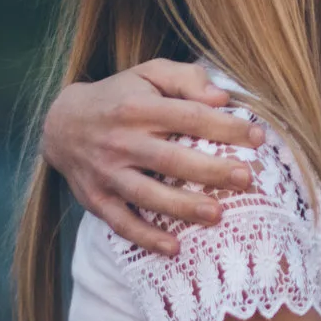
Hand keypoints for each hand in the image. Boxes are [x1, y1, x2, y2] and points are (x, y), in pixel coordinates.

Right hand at [43, 59, 266, 254]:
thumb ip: (187, 78)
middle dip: (210, 171)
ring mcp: (107, 172)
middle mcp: (121, 140)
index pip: (189, 116)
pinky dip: (146, 237)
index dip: (225, 128)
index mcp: (138, 107)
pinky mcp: (96, 199)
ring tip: (217, 215)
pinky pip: (121, 222)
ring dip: (182, 207)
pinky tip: (174, 247)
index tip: (259, 138)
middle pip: (170, 159)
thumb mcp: (150, 73)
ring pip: (147, 194)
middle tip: (246, 179)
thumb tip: (221, 99)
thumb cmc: (120, 96)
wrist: (61, 123)